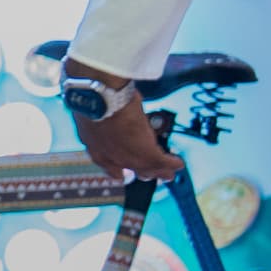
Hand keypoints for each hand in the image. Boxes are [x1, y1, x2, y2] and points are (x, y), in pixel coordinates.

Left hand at [66, 60, 178, 183]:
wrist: (99, 98)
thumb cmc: (92, 96)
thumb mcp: (94, 108)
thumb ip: (99, 112)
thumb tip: (102, 99)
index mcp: (93, 145)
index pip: (106, 163)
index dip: (116, 168)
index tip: (122, 172)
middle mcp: (109, 155)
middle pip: (129, 168)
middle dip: (141, 171)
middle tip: (148, 175)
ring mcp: (127, 157)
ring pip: (146, 168)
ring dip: (159, 171)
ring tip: (168, 175)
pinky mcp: (145, 152)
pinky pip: (161, 161)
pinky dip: (171, 163)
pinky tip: (178, 163)